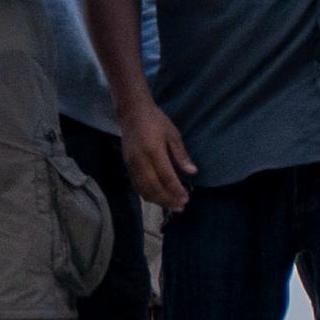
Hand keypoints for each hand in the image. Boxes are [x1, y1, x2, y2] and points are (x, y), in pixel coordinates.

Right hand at [121, 95, 197, 212]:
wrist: (131, 112)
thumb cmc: (155, 120)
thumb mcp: (173, 134)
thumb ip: (181, 154)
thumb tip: (193, 172)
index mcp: (153, 150)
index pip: (166, 176)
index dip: (176, 190)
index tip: (186, 199)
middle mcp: (140, 159)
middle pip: (153, 186)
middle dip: (167, 199)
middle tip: (180, 207)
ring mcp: (131, 163)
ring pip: (143, 188)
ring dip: (158, 200)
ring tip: (171, 206)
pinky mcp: (127, 165)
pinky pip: (136, 185)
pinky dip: (147, 194)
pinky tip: (157, 199)